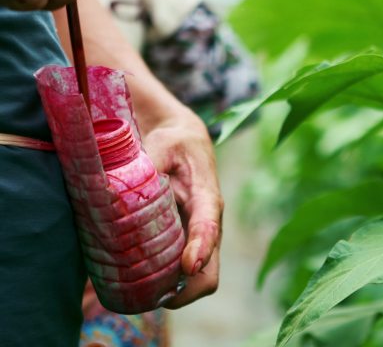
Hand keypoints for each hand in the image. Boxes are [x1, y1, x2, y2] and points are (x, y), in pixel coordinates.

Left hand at [142, 108, 222, 308]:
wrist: (185, 141)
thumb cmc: (175, 143)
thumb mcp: (162, 145)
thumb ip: (147, 167)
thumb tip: (117, 192)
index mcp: (206, 198)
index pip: (209, 228)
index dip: (200, 249)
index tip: (187, 266)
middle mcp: (208, 225)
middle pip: (209, 272)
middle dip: (185, 291)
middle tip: (149, 296)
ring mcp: (199, 239)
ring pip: (196, 280)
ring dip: (172, 293)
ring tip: (137, 296)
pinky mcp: (186, 243)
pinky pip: (181, 275)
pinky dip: (164, 285)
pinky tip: (135, 284)